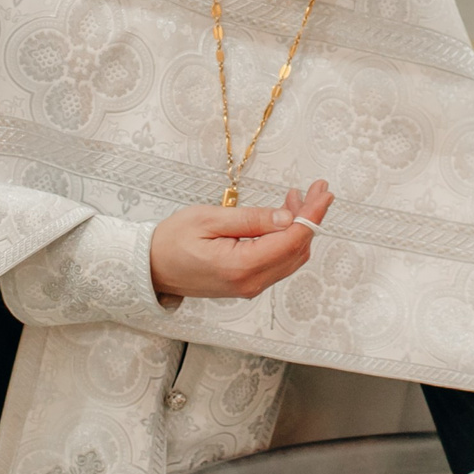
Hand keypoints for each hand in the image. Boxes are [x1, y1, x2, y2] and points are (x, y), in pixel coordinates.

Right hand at [149, 181, 331, 303]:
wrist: (149, 268)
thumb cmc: (171, 241)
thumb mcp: (209, 219)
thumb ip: (252, 220)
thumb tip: (288, 217)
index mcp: (243, 267)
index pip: (292, 240)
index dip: (312, 214)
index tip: (324, 192)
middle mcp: (252, 282)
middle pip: (298, 249)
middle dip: (311, 217)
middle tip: (317, 188)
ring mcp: (251, 286)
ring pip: (291, 257)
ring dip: (300, 227)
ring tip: (297, 196)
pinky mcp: (247, 282)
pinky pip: (278, 261)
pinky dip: (287, 238)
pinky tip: (283, 217)